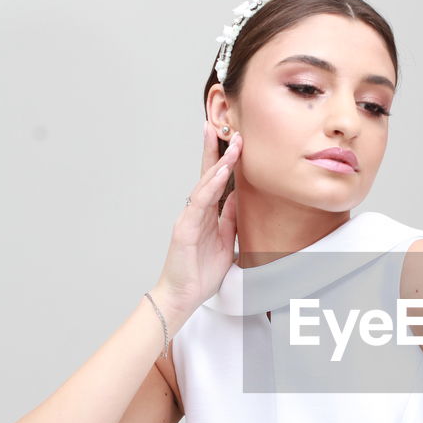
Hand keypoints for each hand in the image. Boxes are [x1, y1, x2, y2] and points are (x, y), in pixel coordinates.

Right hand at [153, 122, 242, 316]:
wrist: (184, 296)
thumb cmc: (201, 273)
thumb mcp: (225, 241)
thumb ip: (230, 219)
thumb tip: (238, 198)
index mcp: (207, 214)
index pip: (216, 181)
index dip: (225, 160)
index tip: (236, 140)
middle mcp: (197, 212)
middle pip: (207, 174)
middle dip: (216, 149)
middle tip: (225, 125)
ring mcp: (189, 218)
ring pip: (204, 184)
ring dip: (218, 162)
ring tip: (231, 144)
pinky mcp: (184, 229)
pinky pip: (200, 204)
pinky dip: (210, 187)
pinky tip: (220, 173)